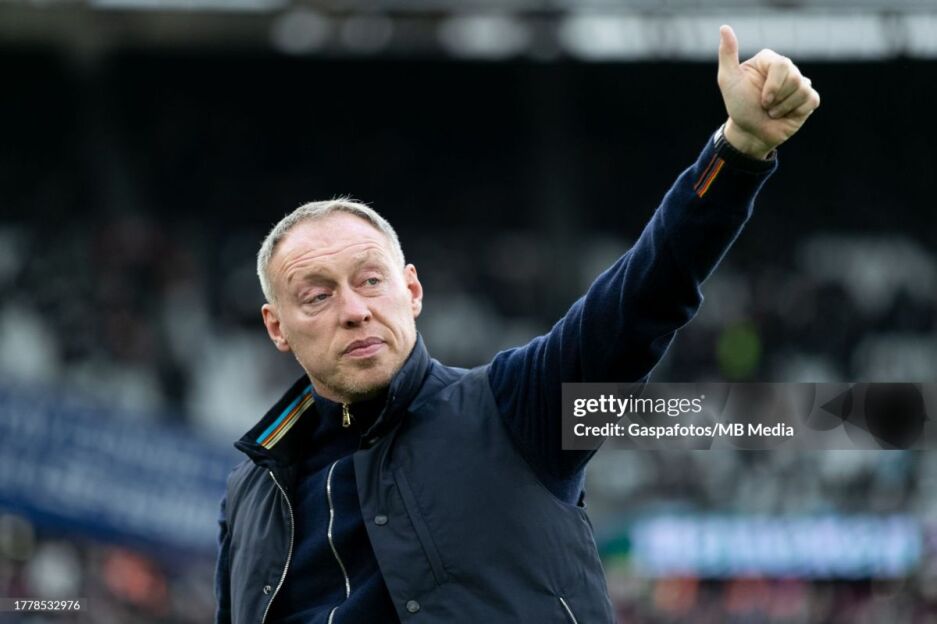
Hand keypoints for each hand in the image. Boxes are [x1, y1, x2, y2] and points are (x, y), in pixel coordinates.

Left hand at [717, 25, 820, 158]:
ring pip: (803, 90)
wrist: (749, 132)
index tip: (762, 100)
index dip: (773, 86)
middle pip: (794, 78)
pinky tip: (786, 114)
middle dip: (777, 99)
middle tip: (765, 106)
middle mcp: (786, 67)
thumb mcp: (728, 80)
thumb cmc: (739, 105)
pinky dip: (796, 112)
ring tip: (772, 111)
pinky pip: (811, 100)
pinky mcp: (809, 98)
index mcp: (768, 60)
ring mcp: (799, 82)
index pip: (782, 65)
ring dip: (783, 108)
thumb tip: (725, 28)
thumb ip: (728, 54)